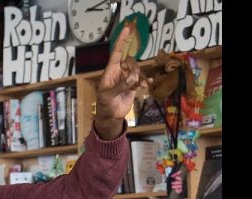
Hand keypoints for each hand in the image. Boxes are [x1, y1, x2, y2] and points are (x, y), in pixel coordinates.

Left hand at [95, 22, 152, 138]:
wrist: (111, 116)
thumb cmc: (104, 105)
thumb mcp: (108, 96)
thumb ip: (120, 86)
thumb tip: (133, 78)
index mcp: (110, 71)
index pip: (117, 53)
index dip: (122, 41)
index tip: (127, 29)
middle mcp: (120, 72)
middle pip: (131, 62)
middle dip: (133, 69)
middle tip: (131, 81)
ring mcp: (127, 79)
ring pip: (138, 70)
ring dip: (139, 77)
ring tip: (136, 86)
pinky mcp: (134, 86)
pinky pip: (142, 79)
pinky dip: (145, 81)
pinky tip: (147, 85)